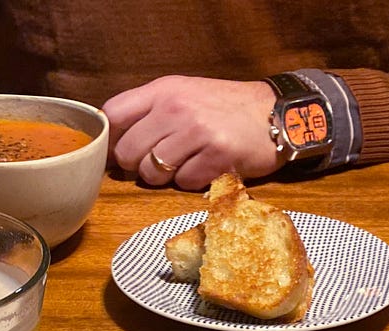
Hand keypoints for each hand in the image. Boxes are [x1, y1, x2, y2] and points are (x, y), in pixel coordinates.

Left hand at [103, 76, 280, 189]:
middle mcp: (176, 108)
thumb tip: (114, 141)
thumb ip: (150, 111)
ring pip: (151, 172)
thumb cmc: (226, 108)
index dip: (112, 137)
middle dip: (137, 164)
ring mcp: (197, 132)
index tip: (122, 147)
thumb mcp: (185, 94)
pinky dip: (191, 181)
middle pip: (127, 151)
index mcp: (165, 89)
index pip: (114, 113)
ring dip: (163, 177)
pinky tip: (205, 168)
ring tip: (183, 164)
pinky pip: (183, 183)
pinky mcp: (216, 157)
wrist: (276, 113)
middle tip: (157, 162)